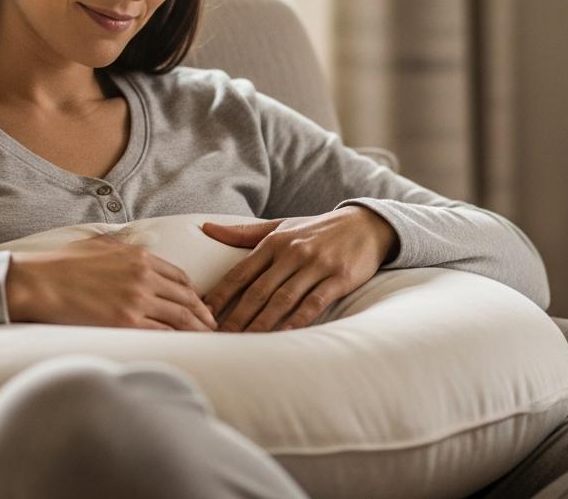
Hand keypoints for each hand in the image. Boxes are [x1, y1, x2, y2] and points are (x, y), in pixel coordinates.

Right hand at [5, 233, 216, 331]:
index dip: (194, 294)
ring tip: (207, 342)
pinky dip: (177, 342)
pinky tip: (184, 350)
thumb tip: (134, 248)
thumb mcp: (98, 244)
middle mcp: (144, 276)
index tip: (200, 305)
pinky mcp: (125, 322)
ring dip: (197, 331)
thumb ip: (122, 246)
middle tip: (213, 327)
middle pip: (187, 299)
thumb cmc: (60, 264)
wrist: (35, 282)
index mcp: (140, 257)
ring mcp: (137, 300)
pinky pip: (161, 334)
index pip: (180, 277)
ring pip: (180, 318)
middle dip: (204, 315)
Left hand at [200, 206, 399, 332]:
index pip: (240, 272)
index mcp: (275, 242)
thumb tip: (206, 228)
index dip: (219, 295)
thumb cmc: (318, 230)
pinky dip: (298, 320)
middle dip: (235, 317)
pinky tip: (284, 335)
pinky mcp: (339, 278)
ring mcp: (317, 266)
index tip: (201, 314)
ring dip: (261, 323)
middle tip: (217, 339)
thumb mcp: (282, 226)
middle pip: (257, 290)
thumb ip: (244, 233)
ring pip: (282, 299)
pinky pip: (314, 303)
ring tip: (244, 343)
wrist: (366, 225)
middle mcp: (293, 253)